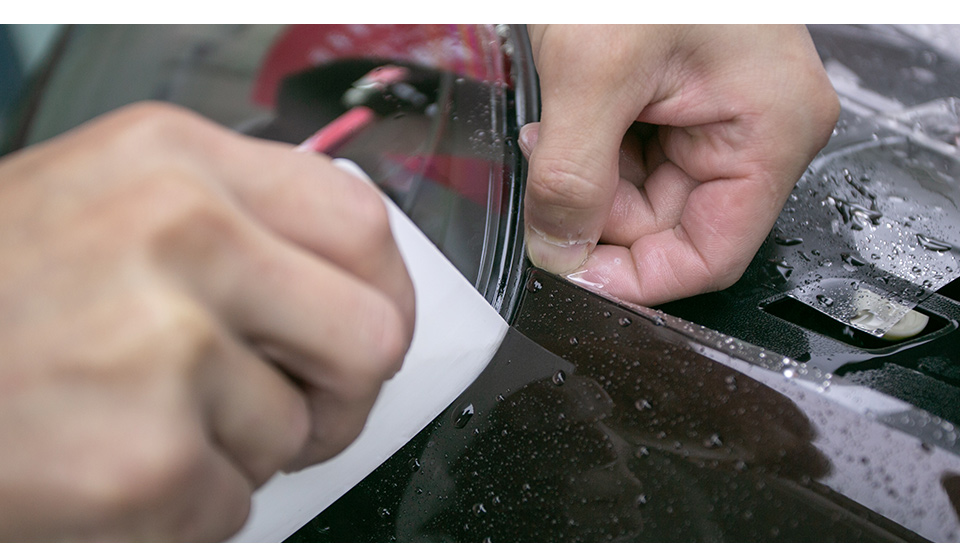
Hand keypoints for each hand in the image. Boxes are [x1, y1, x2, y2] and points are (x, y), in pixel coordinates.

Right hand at [0, 103, 413, 539]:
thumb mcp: (107, 201)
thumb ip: (232, 224)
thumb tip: (342, 281)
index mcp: (177, 161)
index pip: (361, 224)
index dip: (382, 292)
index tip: (363, 330)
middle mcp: (180, 235)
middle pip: (369, 334)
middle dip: (344, 390)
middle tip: (298, 407)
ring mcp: (162, 348)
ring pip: (295, 432)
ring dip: (238, 449)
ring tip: (143, 422)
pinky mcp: (141, 461)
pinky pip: (233, 506)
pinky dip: (185, 507)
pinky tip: (107, 468)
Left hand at [521, 25, 838, 304]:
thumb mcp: (592, 72)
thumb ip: (573, 178)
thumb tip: (560, 252)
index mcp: (769, 129)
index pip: (710, 255)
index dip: (636, 279)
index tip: (571, 275)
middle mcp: (755, 128)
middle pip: (670, 227)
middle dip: (597, 216)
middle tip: (546, 184)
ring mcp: (717, 112)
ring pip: (643, 197)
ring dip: (586, 181)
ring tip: (551, 131)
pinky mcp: (678, 98)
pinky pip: (631, 158)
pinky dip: (588, 153)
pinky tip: (564, 119)